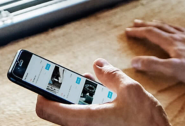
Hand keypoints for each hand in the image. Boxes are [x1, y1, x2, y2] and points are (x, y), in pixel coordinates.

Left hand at [35, 58, 169, 125]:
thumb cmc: (144, 124)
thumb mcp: (130, 90)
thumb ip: (111, 75)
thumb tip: (99, 65)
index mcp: (83, 119)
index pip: (45, 109)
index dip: (41, 91)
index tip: (43, 79)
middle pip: (59, 110)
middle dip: (65, 90)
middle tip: (70, 77)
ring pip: (74, 114)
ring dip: (80, 97)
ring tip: (92, 82)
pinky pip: (87, 120)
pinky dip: (91, 106)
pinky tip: (105, 97)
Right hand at [126, 20, 184, 86]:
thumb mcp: (173, 69)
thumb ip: (153, 64)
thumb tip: (134, 61)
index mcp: (171, 42)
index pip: (151, 33)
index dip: (138, 31)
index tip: (128, 30)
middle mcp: (179, 35)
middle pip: (159, 27)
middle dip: (146, 25)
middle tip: (135, 23)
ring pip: (170, 26)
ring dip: (158, 24)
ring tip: (152, 23)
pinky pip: (181, 28)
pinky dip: (172, 26)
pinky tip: (175, 29)